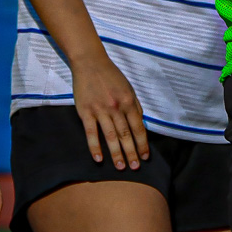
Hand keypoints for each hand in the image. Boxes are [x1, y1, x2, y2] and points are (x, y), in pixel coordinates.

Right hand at [69, 50, 148, 170]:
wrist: (90, 63)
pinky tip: (99, 159)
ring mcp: (100, 110)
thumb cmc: (111, 76)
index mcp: (128, 102)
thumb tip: (141, 123)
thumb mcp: (129, 88)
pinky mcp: (85, 112)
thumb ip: (135, 106)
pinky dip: (95, 147)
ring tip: (120, 167)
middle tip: (135, 168)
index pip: (138, 127)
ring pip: (110, 136)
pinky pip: (91, 133)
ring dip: (116, 153)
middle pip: (125, 135)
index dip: (142, 144)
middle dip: (131, 153)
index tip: (145, 157)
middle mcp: (116, 108)